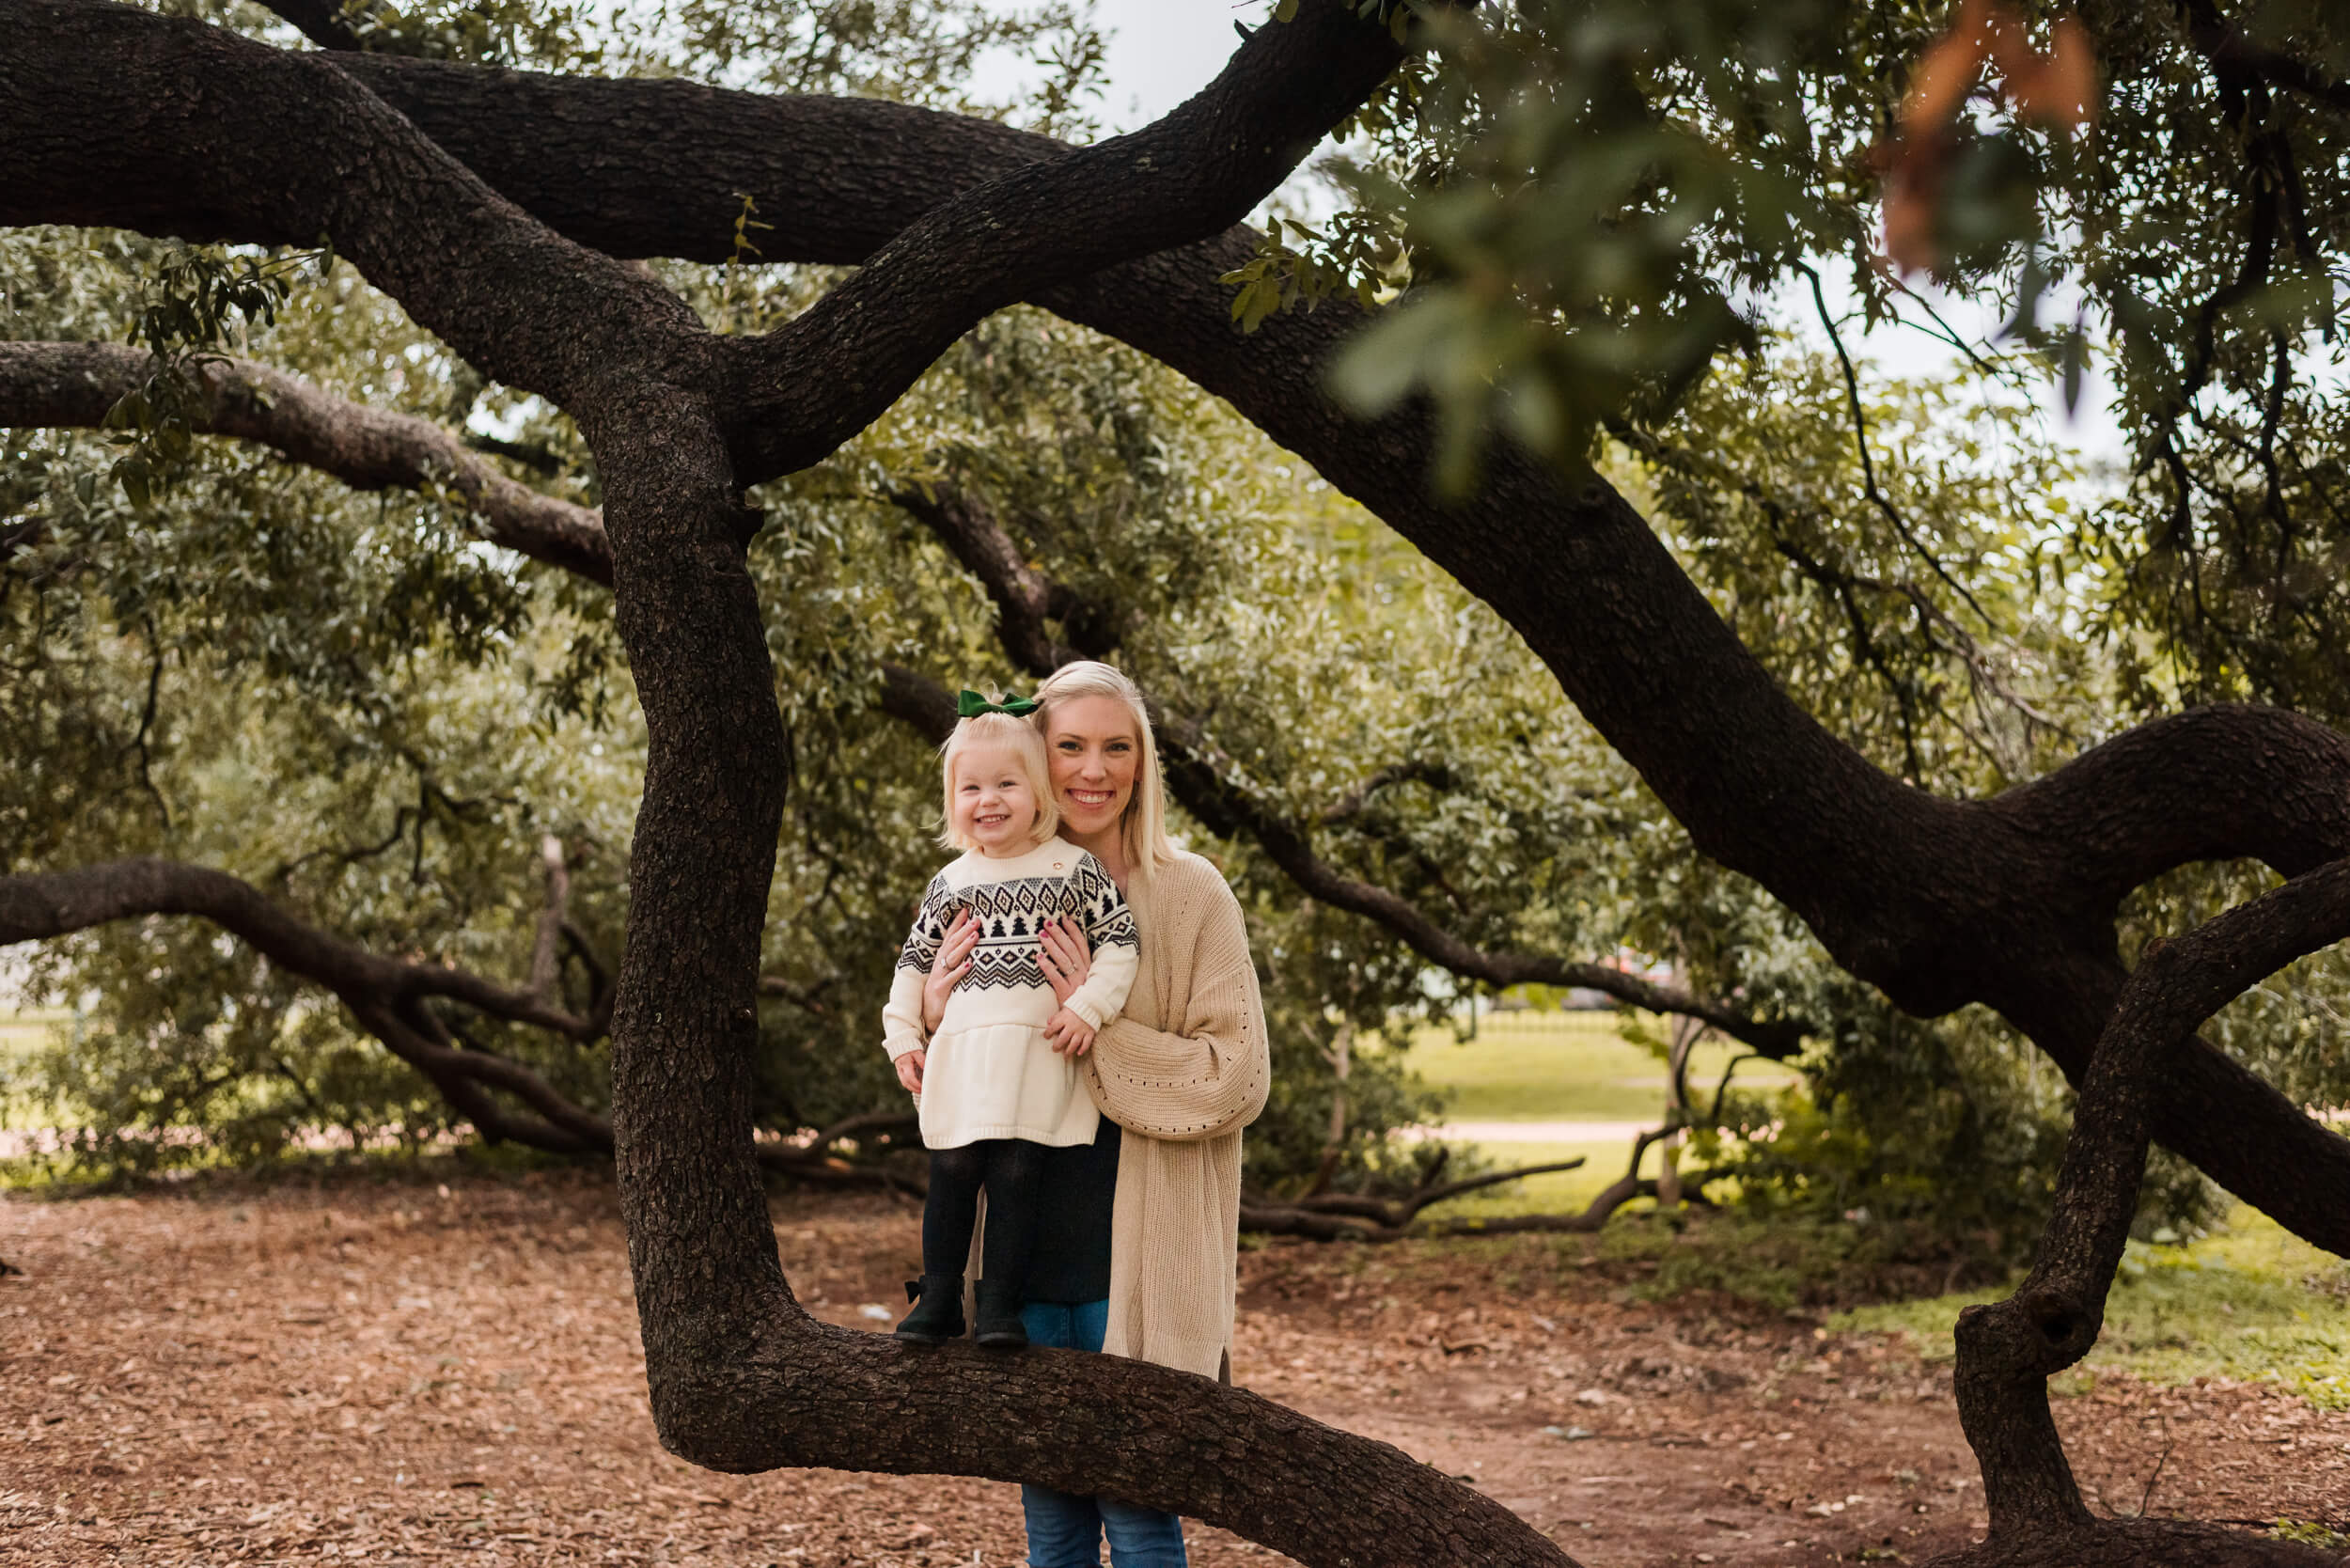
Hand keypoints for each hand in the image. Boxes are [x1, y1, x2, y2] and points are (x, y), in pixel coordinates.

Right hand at [894, 1049, 925, 1094]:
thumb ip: (922, 1060)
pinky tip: (917, 1086)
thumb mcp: (917, 1052)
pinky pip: (904, 1081)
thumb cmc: (911, 1048)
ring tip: (921, 1090)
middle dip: (914, 1089)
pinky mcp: (900, 1072)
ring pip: (904, 1083)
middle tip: (923, 1091)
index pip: (909, 1077)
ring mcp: (899, 1071)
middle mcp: (900, 1069)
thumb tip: (928, 1070)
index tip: (923, 1087)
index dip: (916, 1084)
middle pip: (906, 1083)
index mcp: (904, 1063)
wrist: (900, 1045)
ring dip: (912, 1088)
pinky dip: (910, 1085)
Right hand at [921, 911, 977, 1033]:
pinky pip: (951, 979)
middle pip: (952, 943)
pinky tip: (969, 964)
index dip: (958, 923)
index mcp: (942, 957)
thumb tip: (973, 939)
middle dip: (964, 930)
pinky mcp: (940, 989)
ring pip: (953, 958)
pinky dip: (960, 971)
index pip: (950, 936)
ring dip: (964, 946)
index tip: (968, 909)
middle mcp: (940, 963)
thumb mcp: (950, 970)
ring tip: (975, 935)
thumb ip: (958, 956)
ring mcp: (939, 975)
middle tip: (977, 919)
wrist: (929, 1014)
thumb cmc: (943, 989)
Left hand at [1037, 914, 1091, 1004]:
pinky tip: (1039, 957)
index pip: (1082, 945)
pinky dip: (1047, 966)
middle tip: (1048, 923)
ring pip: (1064, 960)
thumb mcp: (1081, 979)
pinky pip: (1056, 977)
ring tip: (1042, 935)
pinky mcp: (1066, 993)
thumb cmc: (1080, 997)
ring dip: (1053, 946)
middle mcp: (1083, 973)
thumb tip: (1064, 945)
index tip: (1065, 918)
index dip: (1074, 930)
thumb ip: (1075, 964)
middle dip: (1060, 934)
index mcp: (1088, 968)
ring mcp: (1075, 983)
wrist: (1082, 1020)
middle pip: (1071, 949)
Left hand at [1044, 1007, 1096, 1058]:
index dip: (1048, 1033)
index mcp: (1064, 1019)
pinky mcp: (1090, 1032)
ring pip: (1074, 1043)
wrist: (1092, 1004)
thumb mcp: (1064, 1010)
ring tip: (1065, 1055)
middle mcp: (1072, 1026)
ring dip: (1068, 1051)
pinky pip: (1086, 1043)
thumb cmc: (1076, 1008)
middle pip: (1062, 1039)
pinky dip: (1082, 1049)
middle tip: (1055, 1049)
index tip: (1046, 1037)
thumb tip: (1048, 1023)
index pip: (1053, 1027)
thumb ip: (1056, 1017)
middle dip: (1057, 1046)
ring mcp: (1081, 1030)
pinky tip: (1078, 1053)